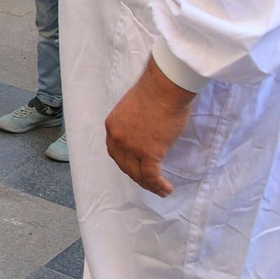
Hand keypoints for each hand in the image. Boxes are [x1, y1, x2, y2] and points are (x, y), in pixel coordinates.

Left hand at [104, 58, 196, 196]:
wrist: (164, 88)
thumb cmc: (156, 92)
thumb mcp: (134, 109)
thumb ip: (134, 124)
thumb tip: (145, 134)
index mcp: (112, 126)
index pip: (116, 151)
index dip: (126, 162)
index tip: (136, 168)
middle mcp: (117, 138)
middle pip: (125, 165)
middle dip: (137, 176)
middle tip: (149, 183)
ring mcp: (131, 147)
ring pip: (137, 174)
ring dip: (149, 185)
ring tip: (161, 190)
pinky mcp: (148, 153)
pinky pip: (151, 176)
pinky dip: (158, 185)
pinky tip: (167, 189)